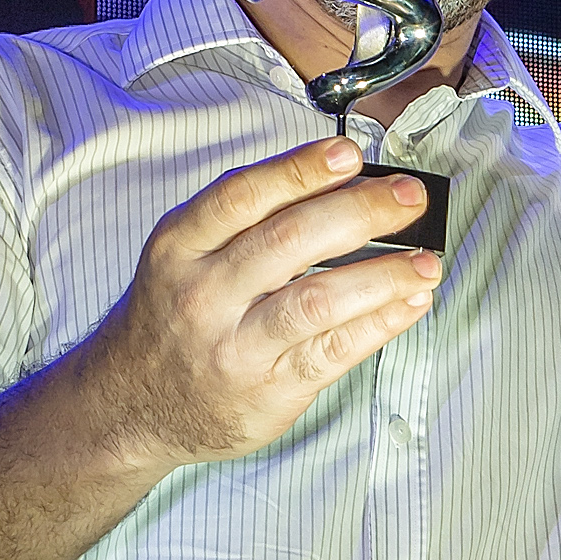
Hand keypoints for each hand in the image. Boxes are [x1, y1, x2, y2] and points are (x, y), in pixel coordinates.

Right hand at [88, 137, 442, 469]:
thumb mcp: (184, 255)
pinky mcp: (267, 391)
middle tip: (408, 197)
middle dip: (360, 212)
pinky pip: (335, 351)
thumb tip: (342, 184)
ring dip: (384, 276)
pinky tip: (410, 302)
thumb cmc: (175, 316)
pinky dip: (381, 323)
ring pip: (318, 301)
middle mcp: (202, 295)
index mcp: (179, 246)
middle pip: (290, 241)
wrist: (133, 405)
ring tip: (427, 260)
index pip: (243, 196)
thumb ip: (246, 221)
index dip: (299, 171)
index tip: (350, 154)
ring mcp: (234, 347)